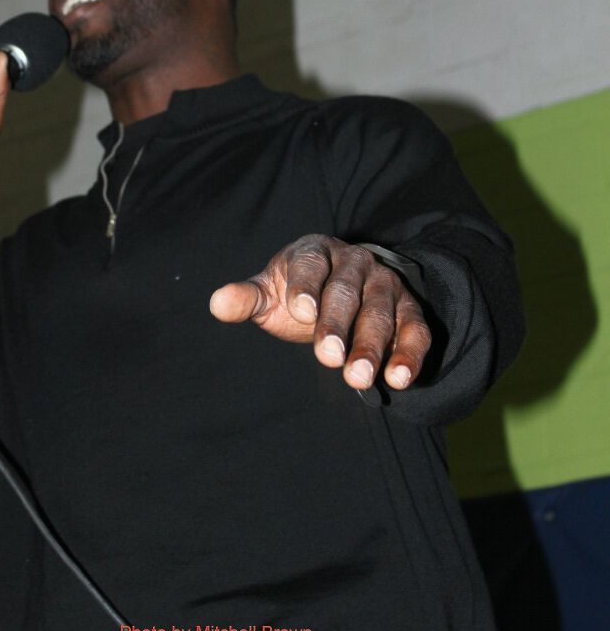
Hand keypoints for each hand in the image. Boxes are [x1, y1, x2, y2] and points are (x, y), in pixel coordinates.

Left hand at [209, 234, 430, 389]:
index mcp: (315, 251)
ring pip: (381, 312)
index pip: (310, 265)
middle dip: (337, 325)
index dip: (305, 287)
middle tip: (328, 358)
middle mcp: (355, 262)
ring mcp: (384, 283)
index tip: (299, 313)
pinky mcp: (409, 309)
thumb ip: (247, 298)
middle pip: (346, 291)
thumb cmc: (298, 292)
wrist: (341, 286)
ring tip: (358, 378)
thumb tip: (217, 303)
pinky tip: (398, 379)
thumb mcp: (270, 292)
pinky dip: (409, 354)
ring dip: (372, 345)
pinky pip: (414, 329)